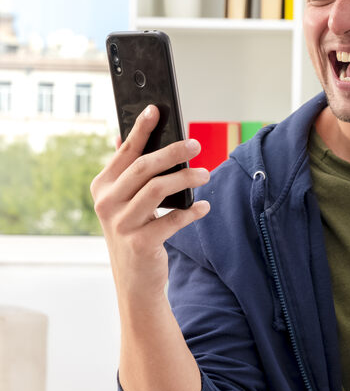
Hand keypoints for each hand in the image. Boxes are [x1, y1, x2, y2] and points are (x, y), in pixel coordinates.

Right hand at [91, 105, 210, 305]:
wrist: (134, 281)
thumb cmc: (135, 232)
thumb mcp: (125, 202)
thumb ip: (128, 171)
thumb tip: (125, 135)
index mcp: (102, 187)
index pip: (125, 152)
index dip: (140, 129)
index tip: (156, 110)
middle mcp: (106, 203)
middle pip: (144, 168)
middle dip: (172, 152)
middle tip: (196, 144)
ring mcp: (121, 224)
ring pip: (158, 190)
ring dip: (186, 179)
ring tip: (205, 175)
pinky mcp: (140, 243)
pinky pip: (172, 220)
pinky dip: (192, 212)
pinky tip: (204, 207)